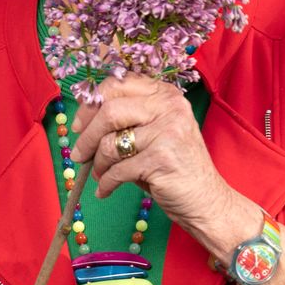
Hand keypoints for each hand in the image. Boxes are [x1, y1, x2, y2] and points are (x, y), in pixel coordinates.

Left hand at [71, 79, 258, 259]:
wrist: (206, 199)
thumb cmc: (174, 166)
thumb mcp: (154, 133)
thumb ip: (127, 120)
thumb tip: (83, 120)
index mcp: (165, 94)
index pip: (117, 84)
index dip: (91, 104)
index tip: (79, 125)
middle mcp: (169, 106)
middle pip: (109, 110)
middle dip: (86, 135)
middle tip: (79, 154)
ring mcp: (167, 131)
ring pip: (110, 143)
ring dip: (97, 164)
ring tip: (100, 175)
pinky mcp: (161, 158)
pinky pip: (118, 169)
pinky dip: (106, 183)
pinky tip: (105, 190)